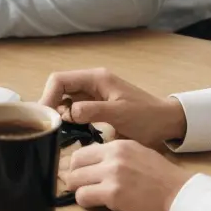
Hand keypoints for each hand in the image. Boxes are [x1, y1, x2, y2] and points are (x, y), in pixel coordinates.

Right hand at [40, 68, 186, 146]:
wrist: (166, 123)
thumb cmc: (147, 117)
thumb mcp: (120, 114)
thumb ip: (93, 111)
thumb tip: (67, 113)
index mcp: (96, 78)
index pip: (60, 79)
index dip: (48, 95)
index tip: (45, 117)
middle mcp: (91, 82)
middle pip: (59, 88)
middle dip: (50, 104)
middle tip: (48, 127)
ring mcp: (93, 94)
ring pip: (64, 98)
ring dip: (58, 112)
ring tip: (57, 130)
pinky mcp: (95, 106)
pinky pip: (74, 109)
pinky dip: (67, 118)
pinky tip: (68, 131)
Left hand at [63, 140, 192, 210]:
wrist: (178, 191)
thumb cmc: (159, 175)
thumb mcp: (136, 153)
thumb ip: (114, 155)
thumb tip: (92, 162)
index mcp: (117, 145)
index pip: (81, 152)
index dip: (77, 166)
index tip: (81, 175)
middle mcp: (112, 157)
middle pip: (74, 166)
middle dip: (74, 179)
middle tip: (82, 187)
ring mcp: (111, 175)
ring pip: (74, 181)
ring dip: (79, 191)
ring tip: (90, 196)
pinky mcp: (113, 194)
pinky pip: (84, 197)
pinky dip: (86, 202)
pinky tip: (96, 203)